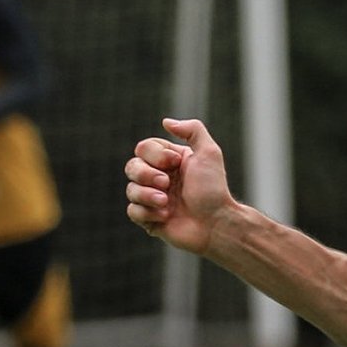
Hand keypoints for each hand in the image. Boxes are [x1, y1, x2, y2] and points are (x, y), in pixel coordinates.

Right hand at [125, 118, 235, 254]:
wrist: (216, 224)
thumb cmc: (214, 190)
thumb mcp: (209, 153)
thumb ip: (193, 130)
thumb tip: (166, 122)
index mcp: (169, 162)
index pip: (143, 148)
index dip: (156, 155)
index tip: (176, 164)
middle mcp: (159, 178)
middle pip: (132, 167)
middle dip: (147, 175)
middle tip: (167, 184)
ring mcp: (153, 199)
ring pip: (130, 189)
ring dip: (147, 195)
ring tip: (167, 203)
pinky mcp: (150, 219)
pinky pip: (132, 211)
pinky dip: (147, 213)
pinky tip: (166, 217)